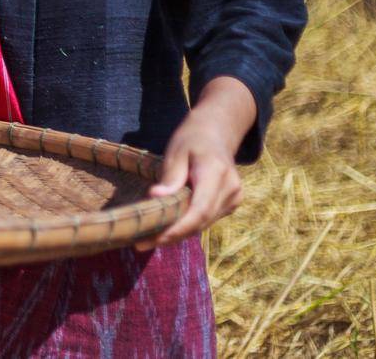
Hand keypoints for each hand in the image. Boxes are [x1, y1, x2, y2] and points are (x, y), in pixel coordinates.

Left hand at [136, 77, 254, 250]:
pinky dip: (187, 225)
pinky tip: (165, 228)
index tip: (154, 238)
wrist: (217, 132)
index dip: (178, 228)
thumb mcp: (176, 151)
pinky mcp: (231, 203)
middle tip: (141, 244)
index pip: (199, 210)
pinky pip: (206, 219)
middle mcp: (231, 189)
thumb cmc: (192, 138)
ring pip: (203, 223)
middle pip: (200, 221)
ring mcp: (234, 198)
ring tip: (148, 239)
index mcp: (217, 173)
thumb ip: (169, 176)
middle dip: (171, 235)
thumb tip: (155, 198)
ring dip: (178, 233)